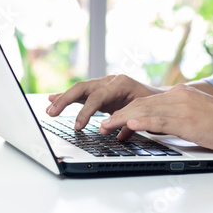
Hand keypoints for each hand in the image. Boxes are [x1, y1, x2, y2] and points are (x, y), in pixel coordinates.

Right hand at [46, 75, 163, 129]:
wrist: (162, 97)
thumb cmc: (155, 105)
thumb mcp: (144, 113)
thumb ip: (128, 122)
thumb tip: (112, 132)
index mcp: (121, 83)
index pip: (97, 97)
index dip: (86, 112)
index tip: (78, 126)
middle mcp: (110, 81)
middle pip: (83, 88)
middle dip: (65, 100)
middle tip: (52, 113)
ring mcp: (104, 84)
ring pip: (79, 89)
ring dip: (63, 99)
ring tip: (50, 110)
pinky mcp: (100, 91)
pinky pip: (81, 93)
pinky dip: (67, 97)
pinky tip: (52, 99)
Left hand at [99, 84, 212, 152]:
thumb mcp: (193, 117)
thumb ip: (172, 119)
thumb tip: (150, 127)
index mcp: (178, 95)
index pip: (144, 103)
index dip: (124, 113)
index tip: (111, 122)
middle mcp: (177, 97)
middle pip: (140, 105)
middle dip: (117, 116)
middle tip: (101, 126)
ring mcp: (182, 108)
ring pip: (146, 111)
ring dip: (122, 120)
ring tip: (106, 127)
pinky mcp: (189, 120)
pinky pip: (161, 120)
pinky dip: (144, 122)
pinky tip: (130, 124)